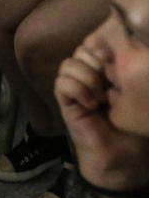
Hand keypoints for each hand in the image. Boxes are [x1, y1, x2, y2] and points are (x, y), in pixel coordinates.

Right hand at [55, 28, 148, 190]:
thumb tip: (124, 45)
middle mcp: (88, 74)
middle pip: (82, 49)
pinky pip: (62, 83)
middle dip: (98, 63)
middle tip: (112, 83)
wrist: (123, 155)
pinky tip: (91, 103)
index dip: (105, 46)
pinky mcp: (65, 101)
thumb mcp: (136, 93)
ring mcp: (74, 87)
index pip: (96, 42)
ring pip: (69, 64)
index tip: (118, 61)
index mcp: (106, 69)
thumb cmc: (134, 125)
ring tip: (102, 96)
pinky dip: (77, 89)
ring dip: (87, 77)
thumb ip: (125, 71)